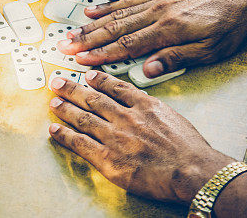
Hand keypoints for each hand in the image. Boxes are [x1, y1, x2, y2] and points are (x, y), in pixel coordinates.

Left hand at [48, 70, 231, 202]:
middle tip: (58, 82)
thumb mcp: (174, 117)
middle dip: (73, 89)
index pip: (116, 87)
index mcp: (144, 105)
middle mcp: (126, 117)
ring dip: (65, 108)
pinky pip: (80, 143)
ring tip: (53, 101)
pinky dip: (64, 135)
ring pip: (83, 117)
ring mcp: (115, 137)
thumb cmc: (190, 150)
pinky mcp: (109, 158)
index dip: (98, 80)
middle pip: (93, 99)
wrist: (193, 170)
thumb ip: (153, 109)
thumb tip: (143, 104)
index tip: (88, 75)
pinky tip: (54, 129)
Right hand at [58, 0, 246, 74]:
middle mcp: (158, 13)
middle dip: (87, 40)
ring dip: (91, 25)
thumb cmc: (230, 26)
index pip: (127, 45)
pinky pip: (127, 1)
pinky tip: (93, 10)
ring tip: (71, 32)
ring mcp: (156, 2)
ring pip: (116, 14)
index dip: (101, 55)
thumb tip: (146, 71)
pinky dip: (107, 5)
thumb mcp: (210, 51)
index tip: (80, 61)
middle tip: (64, 47)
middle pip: (114, 28)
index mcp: (169, 30)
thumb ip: (176, 58)